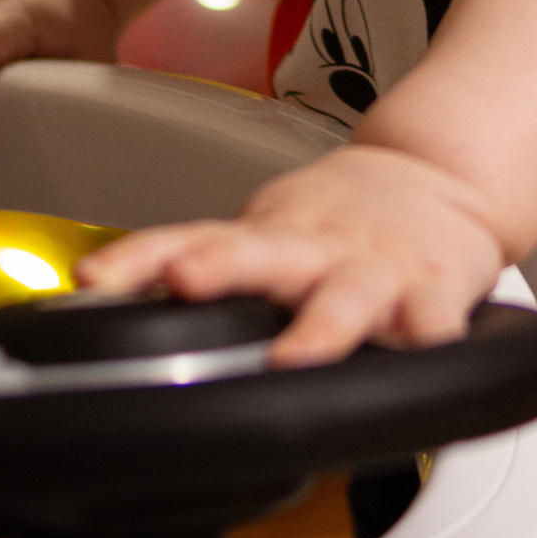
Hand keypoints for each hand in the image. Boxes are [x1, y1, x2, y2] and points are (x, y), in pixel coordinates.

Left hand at [78, 145, 505, 365]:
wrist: (439, 177)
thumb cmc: (340, 219)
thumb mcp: (265, 232)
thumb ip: (202, 267)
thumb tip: (102, 304)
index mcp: (265, 236)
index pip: (187, 238)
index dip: (138, 258)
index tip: (96, 279)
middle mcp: (314, 249)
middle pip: (261, 253)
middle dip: (221, 265)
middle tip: (184, 278)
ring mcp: (376, 270)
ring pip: (348, 295)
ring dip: (321, 325)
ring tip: (296, 357)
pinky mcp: (437, 294)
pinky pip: (436, 326)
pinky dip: (432, 346)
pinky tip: (424, 361)